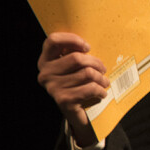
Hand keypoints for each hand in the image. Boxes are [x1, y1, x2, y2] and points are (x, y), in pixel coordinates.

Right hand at [37, 32, 108, 146]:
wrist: (77, 110)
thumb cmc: (79, 81)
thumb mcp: (75, 65)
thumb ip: (76, 52)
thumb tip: (89, 44)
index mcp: (45, 60)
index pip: (53, 40)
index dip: (72, 39)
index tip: (87, 47)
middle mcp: (45, 74)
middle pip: (77, 58)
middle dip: (96, 62)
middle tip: (102, 68)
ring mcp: (52, 88)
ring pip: (87, 73)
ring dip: (101, 78)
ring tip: (104, 81)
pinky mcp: (63, 100)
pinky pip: (90, 88)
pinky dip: (101, 90)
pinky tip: (102, 92)